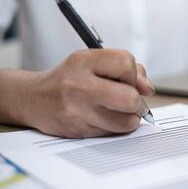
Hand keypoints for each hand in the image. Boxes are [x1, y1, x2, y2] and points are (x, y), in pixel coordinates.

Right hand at [0, 49, 154, 137]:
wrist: (33, 99)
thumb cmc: (68, 78)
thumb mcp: (93, 61)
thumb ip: (125, 69)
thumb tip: (148, 88)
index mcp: (83, 62)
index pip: (127, 64)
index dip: (133, 74)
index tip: (128, 79)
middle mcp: (79, 86)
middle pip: (130, 98)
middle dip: (138, 102)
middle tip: (133, 101)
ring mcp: (78, 112)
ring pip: (126, 121)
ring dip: (131, 117)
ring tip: (121, 110)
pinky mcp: (79, 131)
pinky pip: (113, 133)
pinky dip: (117, 127)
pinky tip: (106, 118)